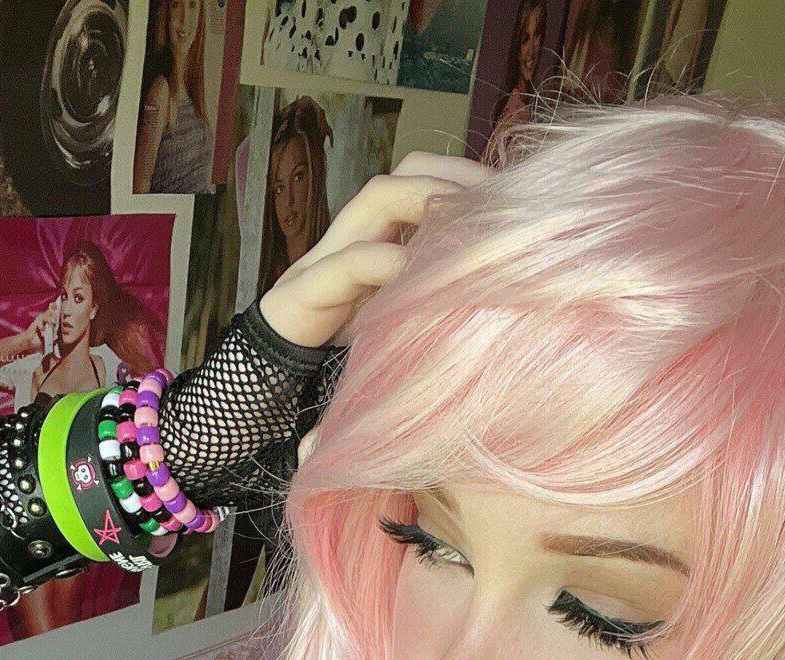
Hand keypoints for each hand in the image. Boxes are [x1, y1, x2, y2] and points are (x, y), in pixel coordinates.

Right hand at [258, 150, 487, 351]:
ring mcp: (331, 253)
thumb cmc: (346, 334)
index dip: (465, 175)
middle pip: (405, 173)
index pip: (423, 176)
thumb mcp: (399, 308)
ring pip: (377, 198)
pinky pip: (350, 262)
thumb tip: (492, 280)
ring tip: (462, 223)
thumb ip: (430, 286)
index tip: (509, 194)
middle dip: (453, 177)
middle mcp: (357, 229)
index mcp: (379, 230)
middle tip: (494, 203)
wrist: (275, 361)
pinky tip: (415, 273)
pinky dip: (385, 261)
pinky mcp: (309, 289)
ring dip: (425, 201)